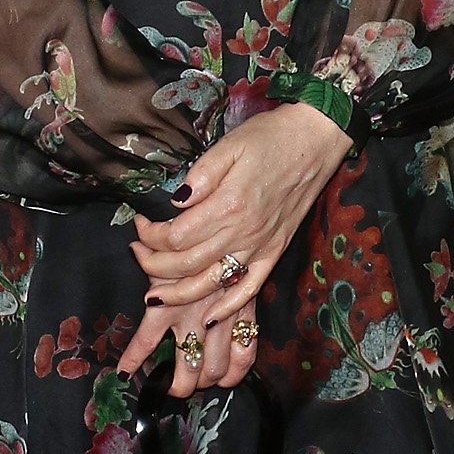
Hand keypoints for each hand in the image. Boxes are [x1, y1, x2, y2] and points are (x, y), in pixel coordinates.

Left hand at [117, 102, 353, 387]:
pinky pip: (250, 289)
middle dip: (153, 266)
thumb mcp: (228, 146)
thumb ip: (199, 176)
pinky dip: (228, 307)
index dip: (150, 236)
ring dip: (178, 295)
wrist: (317, 140)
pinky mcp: (275, 252)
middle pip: (187, 265)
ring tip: (154, 294)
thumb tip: (174, 203)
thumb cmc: (270, 138)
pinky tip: (208, 316)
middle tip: (137, 254)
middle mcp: (243, 232)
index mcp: (228, 205)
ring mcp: (260, 247)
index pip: (176, 236)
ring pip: (212, 284)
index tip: (140, 225)